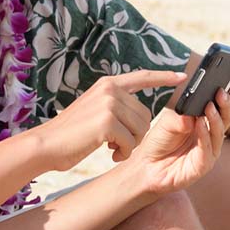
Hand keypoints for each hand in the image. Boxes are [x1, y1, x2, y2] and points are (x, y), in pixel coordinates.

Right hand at [35, 70, 185, 170]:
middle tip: (116, 143)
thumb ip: (115, 104)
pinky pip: (131, 143)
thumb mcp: (94, 109)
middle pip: (146, 115)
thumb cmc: (71, 133)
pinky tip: (109, 153)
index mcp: (107, 84)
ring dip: (130, 145)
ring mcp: (108, 105)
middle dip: (137, 134)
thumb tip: (142, 114)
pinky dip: (123, 153)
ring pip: (141, 130)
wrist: (47, 144)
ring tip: (111, 147)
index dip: (164, 77)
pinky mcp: (107, 122)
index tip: (182, 76)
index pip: (142, 77)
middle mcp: (110, 90)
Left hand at [131, 67, 229, 195]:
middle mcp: (212, 133)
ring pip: (219, 132)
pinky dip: (204, 136)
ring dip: (215, 118)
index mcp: (206, 118)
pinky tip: (199, 125)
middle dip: (227, 102)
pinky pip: (207, 150)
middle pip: (227, 115)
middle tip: (220, 91)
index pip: (226, 101)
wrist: (147, 166)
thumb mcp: (168, 120)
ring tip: (209, 106)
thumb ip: (181, 115)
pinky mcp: (202, 166)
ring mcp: (209, 150)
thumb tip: (193, 115)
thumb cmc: (160, 140)